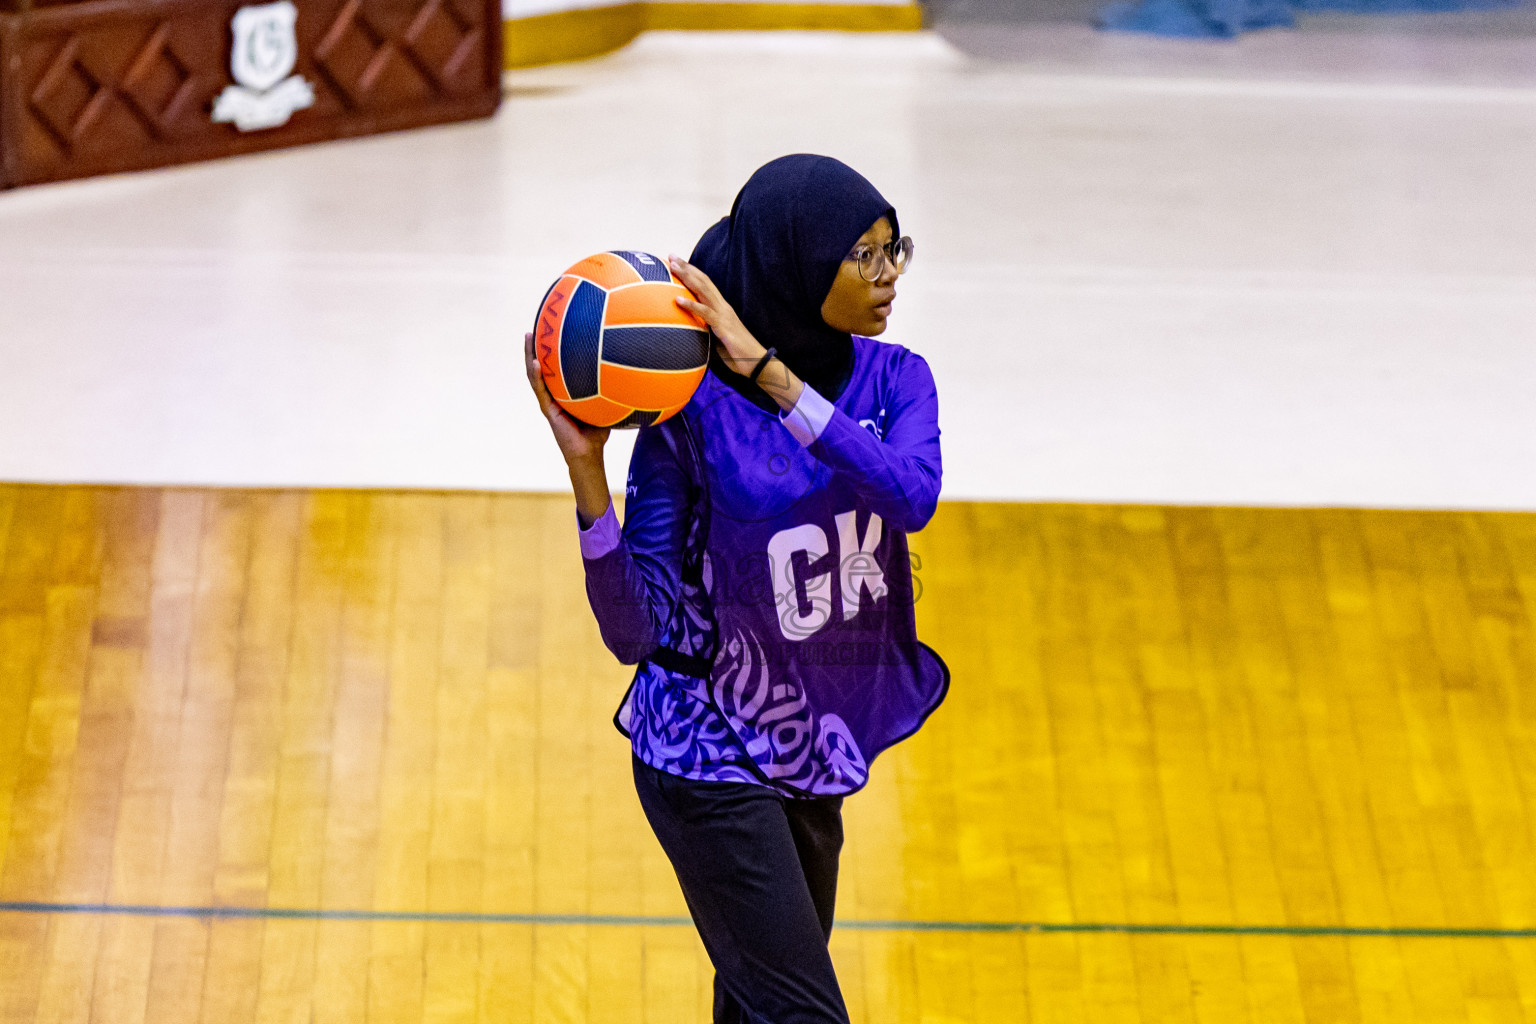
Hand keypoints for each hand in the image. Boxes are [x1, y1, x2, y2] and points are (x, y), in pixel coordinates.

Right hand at [525, 331, 609, 464]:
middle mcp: (553, 394)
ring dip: (530, 356)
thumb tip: (628, 368)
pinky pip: (540, 390)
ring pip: (535, 375)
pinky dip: (537, 375)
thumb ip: (610, 387)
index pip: (555, 367)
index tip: (551, 331)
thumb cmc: (598, 430)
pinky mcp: (548, 410)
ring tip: (527, 338)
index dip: (551, 350)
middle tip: (534, 328)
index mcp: (563, 391)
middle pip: (541, 366)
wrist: (589, 451)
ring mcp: (548, 401)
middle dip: (536, 347)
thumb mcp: (605, 402)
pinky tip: (536, 362)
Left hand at [667, 255, 766, 376]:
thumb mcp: (718, 337)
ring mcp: (723, 314)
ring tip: (673, 267)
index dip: (692, 272)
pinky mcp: (723, 326)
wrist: (756, 362)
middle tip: (672, 256)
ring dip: (688, 277)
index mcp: (721, 308)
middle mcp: (723, 306)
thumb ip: (707, 328)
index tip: (677, 261)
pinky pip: (706, 313)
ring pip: (703, 290)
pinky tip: (678, 299)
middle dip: (687, 267)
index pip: (705, 284)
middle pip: (703, 281)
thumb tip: (692, 329)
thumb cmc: (737, 353)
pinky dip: (691, 305)